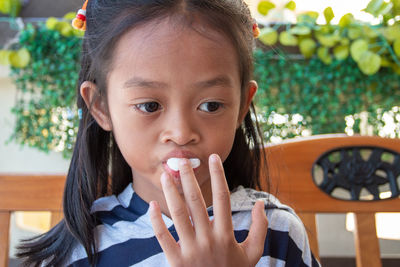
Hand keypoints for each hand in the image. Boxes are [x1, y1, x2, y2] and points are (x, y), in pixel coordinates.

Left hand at [149, 154, 267, 266]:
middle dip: (188, 179)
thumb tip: (260, 205)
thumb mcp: (253, 253)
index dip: (219, 175)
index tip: (213, 158)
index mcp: (227, 235)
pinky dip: (156, 220)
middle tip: (181, 161)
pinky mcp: (176, 261)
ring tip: (164, 175)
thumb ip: (259, 228)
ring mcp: (190, 250)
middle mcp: (208, 239)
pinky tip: (152, 205)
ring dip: (170, 192)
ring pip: (178, 214)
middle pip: (196, 201)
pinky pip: (163, 237)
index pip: (223, 198)